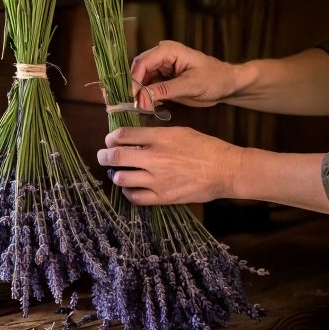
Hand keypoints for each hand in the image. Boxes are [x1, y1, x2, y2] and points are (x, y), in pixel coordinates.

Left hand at [97, 126, 242, 204]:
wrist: (225, 170)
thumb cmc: (204, 147)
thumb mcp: (178, 131)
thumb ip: (154, 135)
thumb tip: (131, 139)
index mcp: (159, 138)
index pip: (122, 135)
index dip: (111, 138)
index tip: (110, 140)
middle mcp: (155, 159)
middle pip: (115, 157)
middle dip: (104, 156)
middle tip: (103, 156)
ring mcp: (158, 180)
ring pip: (121, 178)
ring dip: (116, 174)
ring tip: (119, 172)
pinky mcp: (163, 198)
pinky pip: (135, 197)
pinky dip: (128, 192)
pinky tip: (131, 187)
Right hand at [130, 40, 237, 108]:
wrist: (225, 84)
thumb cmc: (214, 79)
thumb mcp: (191, 85)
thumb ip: (166, 90)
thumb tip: (143, 97)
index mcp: (169, 50)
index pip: (143, 63)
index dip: (134, 80)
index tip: (134, 97)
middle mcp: (161, 57)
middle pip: (138, 71)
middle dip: (135, 88)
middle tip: (137, 106)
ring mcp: (160, 68)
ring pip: (140, 81)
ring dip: (140, 95)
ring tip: (144, 108)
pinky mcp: (161, 79)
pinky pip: (147, 88)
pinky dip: (146, 98)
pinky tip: (149, 107)